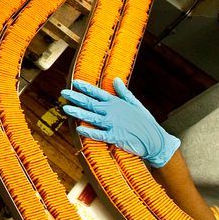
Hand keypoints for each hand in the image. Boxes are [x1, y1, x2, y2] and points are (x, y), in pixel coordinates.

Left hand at [60, 79, 179, 167]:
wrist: (155, 140)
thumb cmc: (145, 122)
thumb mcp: (136, 104)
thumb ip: (124, 92)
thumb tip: (115, 79)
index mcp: (117, 103)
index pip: (98, 93)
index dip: (86, 88)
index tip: (74, 82)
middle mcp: (113, 112)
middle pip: (91, 103)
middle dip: (76, 98)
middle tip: (63, 93)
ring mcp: (113, 124)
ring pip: (91, 117)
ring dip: (78, 113)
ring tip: (66, 108)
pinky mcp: (115, 137)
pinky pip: (99, 134)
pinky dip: (89, 132)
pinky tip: (79, 129)